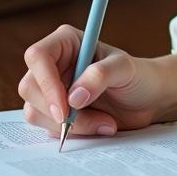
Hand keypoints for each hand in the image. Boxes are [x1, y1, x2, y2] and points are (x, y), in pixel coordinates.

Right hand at [19, 24, 160, 136]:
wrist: (147, 99)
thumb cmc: (137, 75)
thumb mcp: (125, 69)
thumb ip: (101, 75)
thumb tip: (74, 96)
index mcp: (67, 43)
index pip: (38, 56)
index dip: (45, 82)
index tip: (64, 107)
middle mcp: (54, 65)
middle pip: (30, 87)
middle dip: (56, 110)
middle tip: (87, 118)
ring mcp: (52, 90)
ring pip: (36, 111)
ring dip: (71, 124)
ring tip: (104, 121)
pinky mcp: (55, 112)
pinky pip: (48, 128)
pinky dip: (73, 132)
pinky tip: (99, 125)